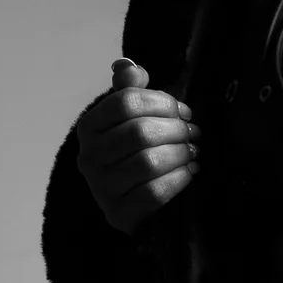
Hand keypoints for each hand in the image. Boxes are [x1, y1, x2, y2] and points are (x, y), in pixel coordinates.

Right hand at [74, 57, 201, 235]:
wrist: (129, 204)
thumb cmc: (132, 154)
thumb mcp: (128, 120)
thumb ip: (128, 91)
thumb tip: (128, 67)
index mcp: (89, 127)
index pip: (126, 102)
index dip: (162, 103)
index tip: (183, 111)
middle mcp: (88, 157)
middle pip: (140, 132)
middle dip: (176, 130)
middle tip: (194, 133)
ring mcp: (101, 188)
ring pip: (148, 162)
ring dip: (180, 154)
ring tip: (194, 152)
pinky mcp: (118, 214)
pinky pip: (154, 193)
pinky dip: (179, 180)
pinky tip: (190, 172)